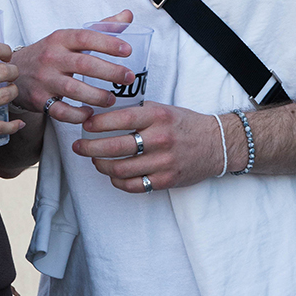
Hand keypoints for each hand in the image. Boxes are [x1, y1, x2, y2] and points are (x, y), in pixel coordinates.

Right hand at [11, 10, 135, 124]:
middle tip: (128, 77)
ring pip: (73, 89)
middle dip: (109, 72)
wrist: (13, 70)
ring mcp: (44, 80)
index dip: (107, 43)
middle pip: (83, 64)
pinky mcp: (39, 100)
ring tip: (112, 99)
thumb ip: (100, 28)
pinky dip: (77, 115)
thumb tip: (127, 15)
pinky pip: (60, 111)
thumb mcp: (69, 37)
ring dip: (96, 96)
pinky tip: (90, 113)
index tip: (127, 50)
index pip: (85, 37)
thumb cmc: (49, 53)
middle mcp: (51, 58)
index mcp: (60, 39)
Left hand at [72, 101, 230, 192]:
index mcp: (158, 117)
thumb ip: (138, 113)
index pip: (120, 119)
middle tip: (78, 147)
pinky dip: (117, 181)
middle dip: (90, 148)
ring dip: (101, 166)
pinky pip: (133, 185)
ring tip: (94, 161)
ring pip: (120, 168)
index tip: (85, 126)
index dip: (98, 124)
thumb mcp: (164, 109)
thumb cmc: (185, 125)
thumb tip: (104, 117)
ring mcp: (163, 162)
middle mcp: (160, 139)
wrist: (217, 143)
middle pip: (115, 147)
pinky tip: (112, 175)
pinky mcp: (166, 180)